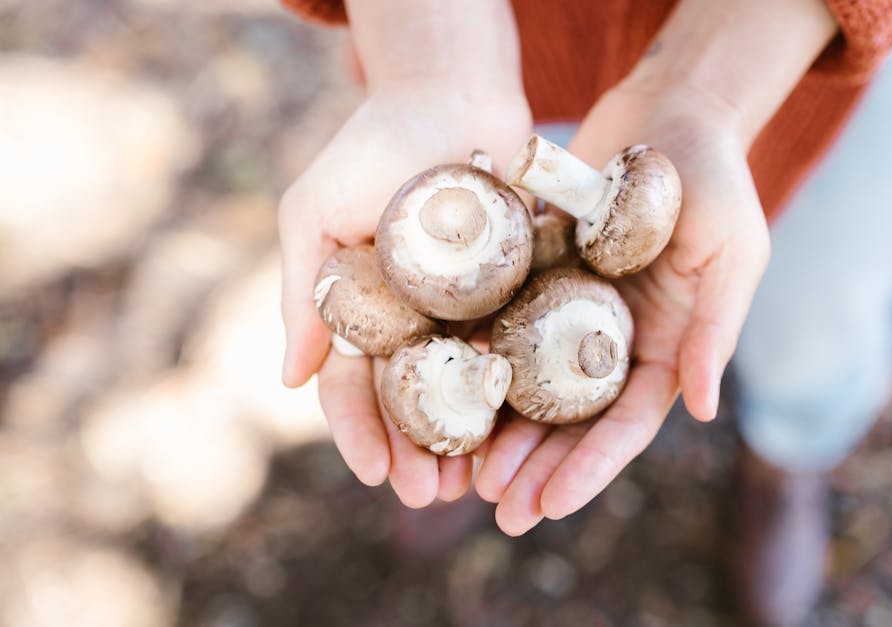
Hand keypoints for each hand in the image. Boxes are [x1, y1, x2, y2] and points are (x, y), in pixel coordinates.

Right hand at [279, 85, 530, 506]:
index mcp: (362, 309)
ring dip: (468, 438)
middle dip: (420, 451)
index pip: (355, 385)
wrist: (451, 92)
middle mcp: (413, 318)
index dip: (361, 432)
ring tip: (477, 483)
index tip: (377, 474)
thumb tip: (288, 381)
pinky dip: (516, 391)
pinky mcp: (516, 289)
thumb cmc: (371, 147)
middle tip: (432, 496)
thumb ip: (304, 294)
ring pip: (466, 388)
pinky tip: (524, 431)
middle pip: (415, 401)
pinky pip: (516, 348)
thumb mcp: (316, 215)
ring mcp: (466, 308)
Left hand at [475, 84, 770, 534]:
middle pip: (573, 419)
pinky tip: (442, 391)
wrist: (673, 108)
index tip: (550, 506)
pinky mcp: (541, 275)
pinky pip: (505, 326)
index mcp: (669, 346)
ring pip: (532, 384)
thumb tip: (703, 411)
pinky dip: (479, 361)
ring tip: (464, 476)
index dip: (590, 468)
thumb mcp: (731, 252)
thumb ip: (715, 330)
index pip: (628, 423)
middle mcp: (618, 339)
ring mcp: (576, 310)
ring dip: (502, 431)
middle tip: (498, 510)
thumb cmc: (716, 178)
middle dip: (538, 468)